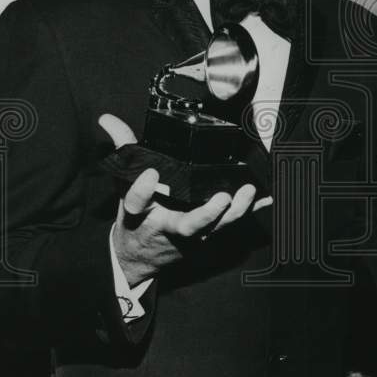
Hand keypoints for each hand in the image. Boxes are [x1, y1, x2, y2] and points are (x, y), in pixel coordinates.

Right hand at [99, 114, 271, 286]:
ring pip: (215, 227)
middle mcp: (167, 227)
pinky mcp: (207, 235)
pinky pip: (231, 224)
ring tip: (247, 192)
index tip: (150, 175)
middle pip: (188, 225)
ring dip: (235, 212)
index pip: (137, 202)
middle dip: (206, 214)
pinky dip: (250, 211)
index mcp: (141, 213)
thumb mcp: (122, 184)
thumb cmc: (136, 216)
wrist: (139, 256)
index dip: (142, 190)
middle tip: (221, 198)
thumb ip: (122, 150)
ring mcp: (190, 235)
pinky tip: (268, 199)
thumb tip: (108, 120)